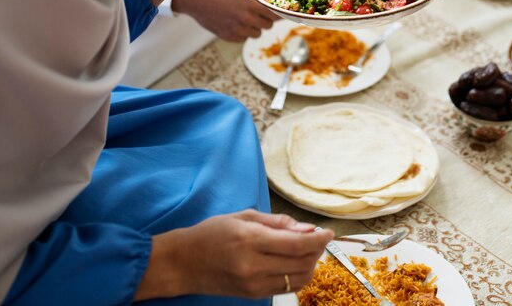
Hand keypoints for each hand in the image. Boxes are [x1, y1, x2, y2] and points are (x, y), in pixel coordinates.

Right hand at [136, 211, 332, 300]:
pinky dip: (297, 274)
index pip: (297, 244)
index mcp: (250, 241)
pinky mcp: (253, 295)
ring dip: (310, 263)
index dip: (319, 239)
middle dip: (317, 250)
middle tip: (317, 238)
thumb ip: (278, 223)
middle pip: (302, 262)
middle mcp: (253, 266)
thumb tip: (307, 229)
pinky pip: (287, 287)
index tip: (329, 232)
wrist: (183, 263)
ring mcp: (254, 284)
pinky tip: (294, 262)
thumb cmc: (211, 234)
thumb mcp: (244, 217)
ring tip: (305, 249)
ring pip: (299, 278)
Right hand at [172, 0, 277, 40]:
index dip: (277, 13)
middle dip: (263, 19)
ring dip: (253, 27)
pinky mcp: (229, 36)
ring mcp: (239, 28)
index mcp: (254, 2)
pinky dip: (241, 33)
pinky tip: (231, 21)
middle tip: (253, 11)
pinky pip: (244, 38)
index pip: (277, 14)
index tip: (277, 12)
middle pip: (269, 25)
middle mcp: (248, 16)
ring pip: (257, 33)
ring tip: (240, 16)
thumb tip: (278, 8)